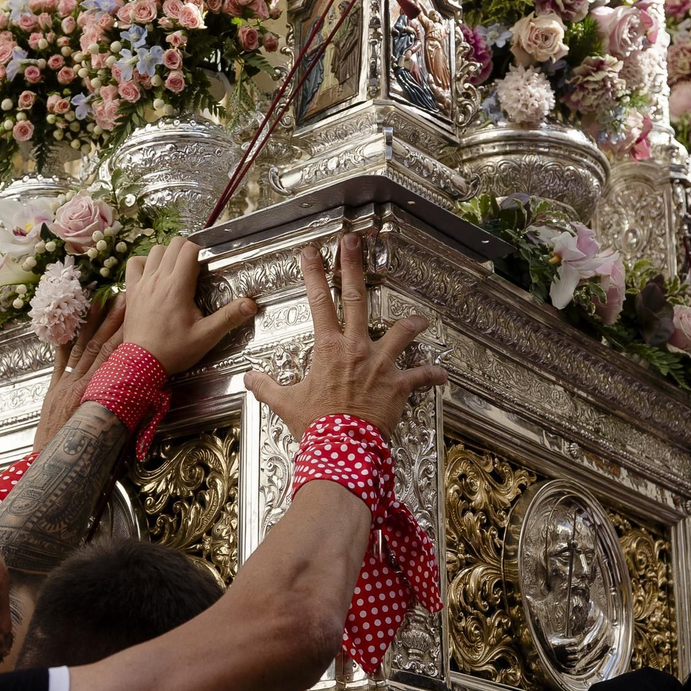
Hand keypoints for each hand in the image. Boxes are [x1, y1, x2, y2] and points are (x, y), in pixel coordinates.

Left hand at [33, 294, 127, 451]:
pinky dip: (63, 342)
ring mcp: (63, 384)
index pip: (112, 357)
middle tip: (122, 299)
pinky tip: (66, 324)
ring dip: (90, 324)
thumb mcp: (108, 432)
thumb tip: (142, 394)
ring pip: (80, 348)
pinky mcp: (53, 390)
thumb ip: (123, 410)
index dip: (124, 336)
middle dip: (111, 321)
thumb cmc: (84, 453)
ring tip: (99, 302)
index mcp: (95, 393)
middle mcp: (79, 384)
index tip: (135, 317)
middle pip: (98, 346)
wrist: (53, 464)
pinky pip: (59, 362)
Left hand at [118, 236, 257, 375]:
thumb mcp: (206, 336)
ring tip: (177, 269)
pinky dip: (144, 262)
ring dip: (168, 254)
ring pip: (154, 250)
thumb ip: (228, 318)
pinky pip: (134, 264)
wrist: (142, 363)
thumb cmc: (173, 350)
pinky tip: (153, 273)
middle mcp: (158, 280)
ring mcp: (142, 284)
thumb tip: (250, 304)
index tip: (207, 264)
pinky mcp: (132, 291)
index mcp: (177, 287)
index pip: (189, 249)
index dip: (201, 251)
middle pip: (173, 245)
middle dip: (187, 250)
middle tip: (196, 266)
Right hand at [244, 234, 445, 437]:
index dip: (313, 274)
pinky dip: (432, 375)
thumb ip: (266, 387)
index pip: (318, 302)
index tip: (311, 252)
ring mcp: (380, 365)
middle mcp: (356, 349)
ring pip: (400, 333)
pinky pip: (420, 376)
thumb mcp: (285, 403)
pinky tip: (441, 374)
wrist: (342, 448)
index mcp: (328, 349)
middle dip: (354, 267)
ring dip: (411, 324)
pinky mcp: (398, 385)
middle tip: (354, 242)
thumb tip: (249, 378)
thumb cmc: (316, 425)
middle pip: (356, 299)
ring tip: (419, 318)